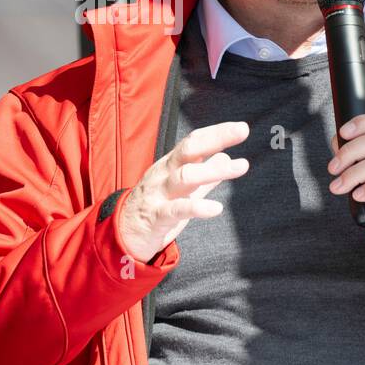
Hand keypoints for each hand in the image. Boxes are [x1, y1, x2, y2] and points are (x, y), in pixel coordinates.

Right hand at [118, 121, 250, 261]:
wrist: (122, 236)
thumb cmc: (155, 209)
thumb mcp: (183, 190)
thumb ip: (205, 175)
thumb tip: (226, 157)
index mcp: (170, 166)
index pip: (193, 142)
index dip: (216, 133)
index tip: (240, 127)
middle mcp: (163, 174)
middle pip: (189, 150)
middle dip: (216, 138)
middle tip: (242, 130)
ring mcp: (158, 194)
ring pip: (185, 176)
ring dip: (213, 170)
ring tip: (240, 167)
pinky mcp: (156, 217)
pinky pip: (176, 210)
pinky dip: (197, 208)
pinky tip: (216, 208)